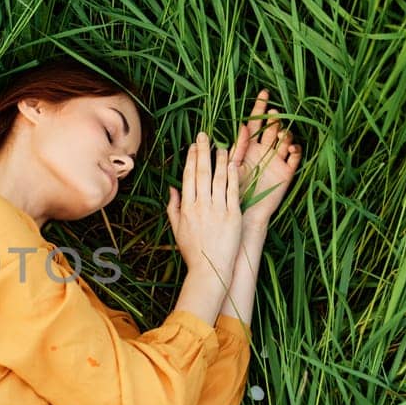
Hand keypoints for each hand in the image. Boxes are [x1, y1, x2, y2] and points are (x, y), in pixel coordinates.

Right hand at [166, 132, 242, 282]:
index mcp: (186, 207)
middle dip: (202, 151)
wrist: (211, 268)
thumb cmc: (193, 251)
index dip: (191, 158)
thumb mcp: (177, 229)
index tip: (193, 145)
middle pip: (201, 172)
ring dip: (219, 159)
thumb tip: (172, 189)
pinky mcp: (233, 214)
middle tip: (204, 135)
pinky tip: (233, 163)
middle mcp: (201, 205)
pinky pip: (232, 190)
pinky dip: (232, 175)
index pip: (188, 176)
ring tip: (221, 145)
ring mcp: (218, 209)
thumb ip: (174, 207)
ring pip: (218, 178)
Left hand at [234, 90, 301, 226]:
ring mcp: (277, 160)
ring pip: (286, 139)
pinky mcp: (287, 172)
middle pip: (273, 128)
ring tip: (280, 133)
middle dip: (274, 119)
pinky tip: (290, 147)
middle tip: (273, 114)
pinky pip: (295, 157)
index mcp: (249, 146)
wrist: (244, 213)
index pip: (256, 122)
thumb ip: (238, 146)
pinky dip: (295, 149)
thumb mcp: (233, 166)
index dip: (259, 107)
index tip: (263, 92)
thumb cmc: (233, 190)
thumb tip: (243, 125)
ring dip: (285, 133)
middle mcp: (264, 150)